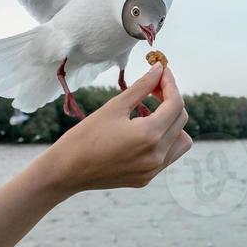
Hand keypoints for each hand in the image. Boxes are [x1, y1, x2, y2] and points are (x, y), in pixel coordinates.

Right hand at [38, 63, 192, 194]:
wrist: (65, 172)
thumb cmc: (85, 136)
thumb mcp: (114, 106)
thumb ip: (142, 86)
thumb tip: (159, 68)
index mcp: (149, 135)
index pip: (175, 104)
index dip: (170, 84)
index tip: (161, 70)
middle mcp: (157, 155)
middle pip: (180, 119)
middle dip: (170, 99)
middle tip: (152, 87)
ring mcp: (153, 169)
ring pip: (181, 140)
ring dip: (172, 122)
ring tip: (149, 111)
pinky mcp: (146, 178)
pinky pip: (168, 155)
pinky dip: (164, 139)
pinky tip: (143, 130)